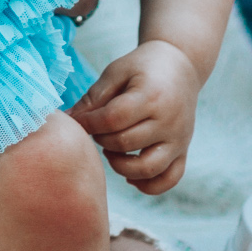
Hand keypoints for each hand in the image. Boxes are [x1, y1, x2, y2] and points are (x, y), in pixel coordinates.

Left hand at [68, 39, 199, 194]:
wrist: (180, 65)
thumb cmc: (142, 67)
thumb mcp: (117, 72)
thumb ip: (94, 97)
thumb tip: (67, 119)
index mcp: (150, 96)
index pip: (114, 119)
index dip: (89, 123)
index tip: (77, 121)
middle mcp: (168, 121)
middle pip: (126, 143)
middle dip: (101, 140)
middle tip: (95, 131)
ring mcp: (179, 139)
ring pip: (147, 168)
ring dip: (120, 166)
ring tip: (110, 151)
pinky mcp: (184, 150)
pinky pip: (169, 179)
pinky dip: (148, 185)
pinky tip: (129, 175)